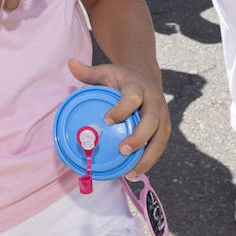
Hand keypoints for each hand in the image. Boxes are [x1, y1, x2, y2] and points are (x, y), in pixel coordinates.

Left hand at [68, 58, 169, 177]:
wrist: (146, 75)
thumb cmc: (122, 77)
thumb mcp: (106, 71)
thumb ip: (89, 72)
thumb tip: (70, 63)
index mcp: (138, 86)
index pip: (133, 97)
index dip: (122, 109)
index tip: (107, 120)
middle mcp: (154, 101)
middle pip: (151, 121)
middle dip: (139, 137)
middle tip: (123, 150)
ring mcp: (163, 116)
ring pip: (160, 138)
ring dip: (147, 156)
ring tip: (131, 172)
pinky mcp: (165, 128)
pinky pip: (159, 146)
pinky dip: (149, 160)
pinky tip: (135, 172)